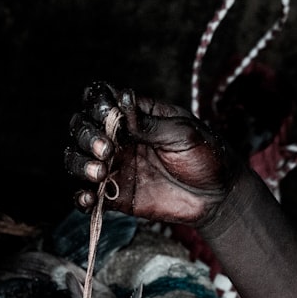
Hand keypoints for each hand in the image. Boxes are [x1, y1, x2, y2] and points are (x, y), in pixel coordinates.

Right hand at [65, 81, 242, 225]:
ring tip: (99, 172)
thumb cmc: (206, 156)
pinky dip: (81, 197)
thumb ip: (150, 123)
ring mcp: (116, 167)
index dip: (95, 103)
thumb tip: (122, 100)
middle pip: (82, 128)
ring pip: (78, 160)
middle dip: (86, 136)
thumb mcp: (183, 134)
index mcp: (135, 116)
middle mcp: (119, 139)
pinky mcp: (116, 195)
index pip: (101, 100)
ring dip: (79, 163)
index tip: (106, 114)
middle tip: (107, 150)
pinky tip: (89, 198)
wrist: (218, 197)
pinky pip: (88, 195)